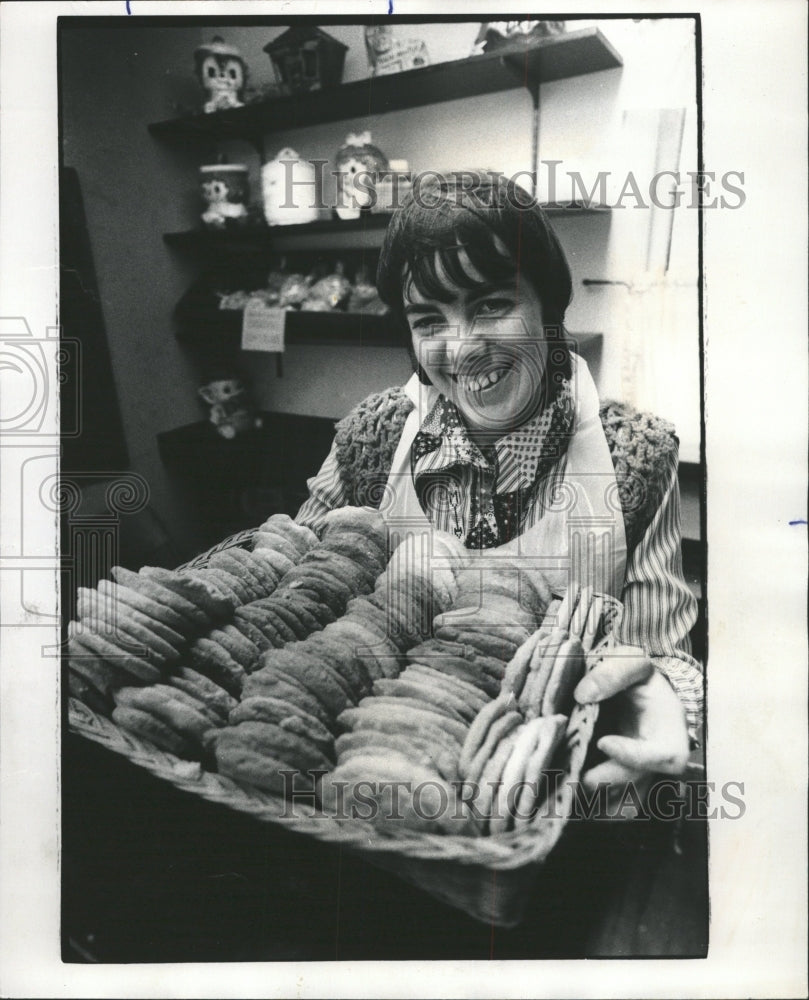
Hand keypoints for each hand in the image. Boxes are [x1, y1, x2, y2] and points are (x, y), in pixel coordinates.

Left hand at [573, 645, 689, 815]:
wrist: (637, 691)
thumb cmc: (639, 677)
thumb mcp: (632, 662)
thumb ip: (613, 672)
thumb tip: (584, 694)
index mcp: (669, 734)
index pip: (663, 757)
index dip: (634, 756)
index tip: (603, 742)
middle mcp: (656, 764)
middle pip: (635, 784)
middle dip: (605, 781)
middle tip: (576, 775)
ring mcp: (638, 778)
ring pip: (621, 805)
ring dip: (593, 801)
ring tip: (564, 788)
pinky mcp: (618, 785)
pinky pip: (606, 807)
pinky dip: (585, 804)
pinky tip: (561, 790)